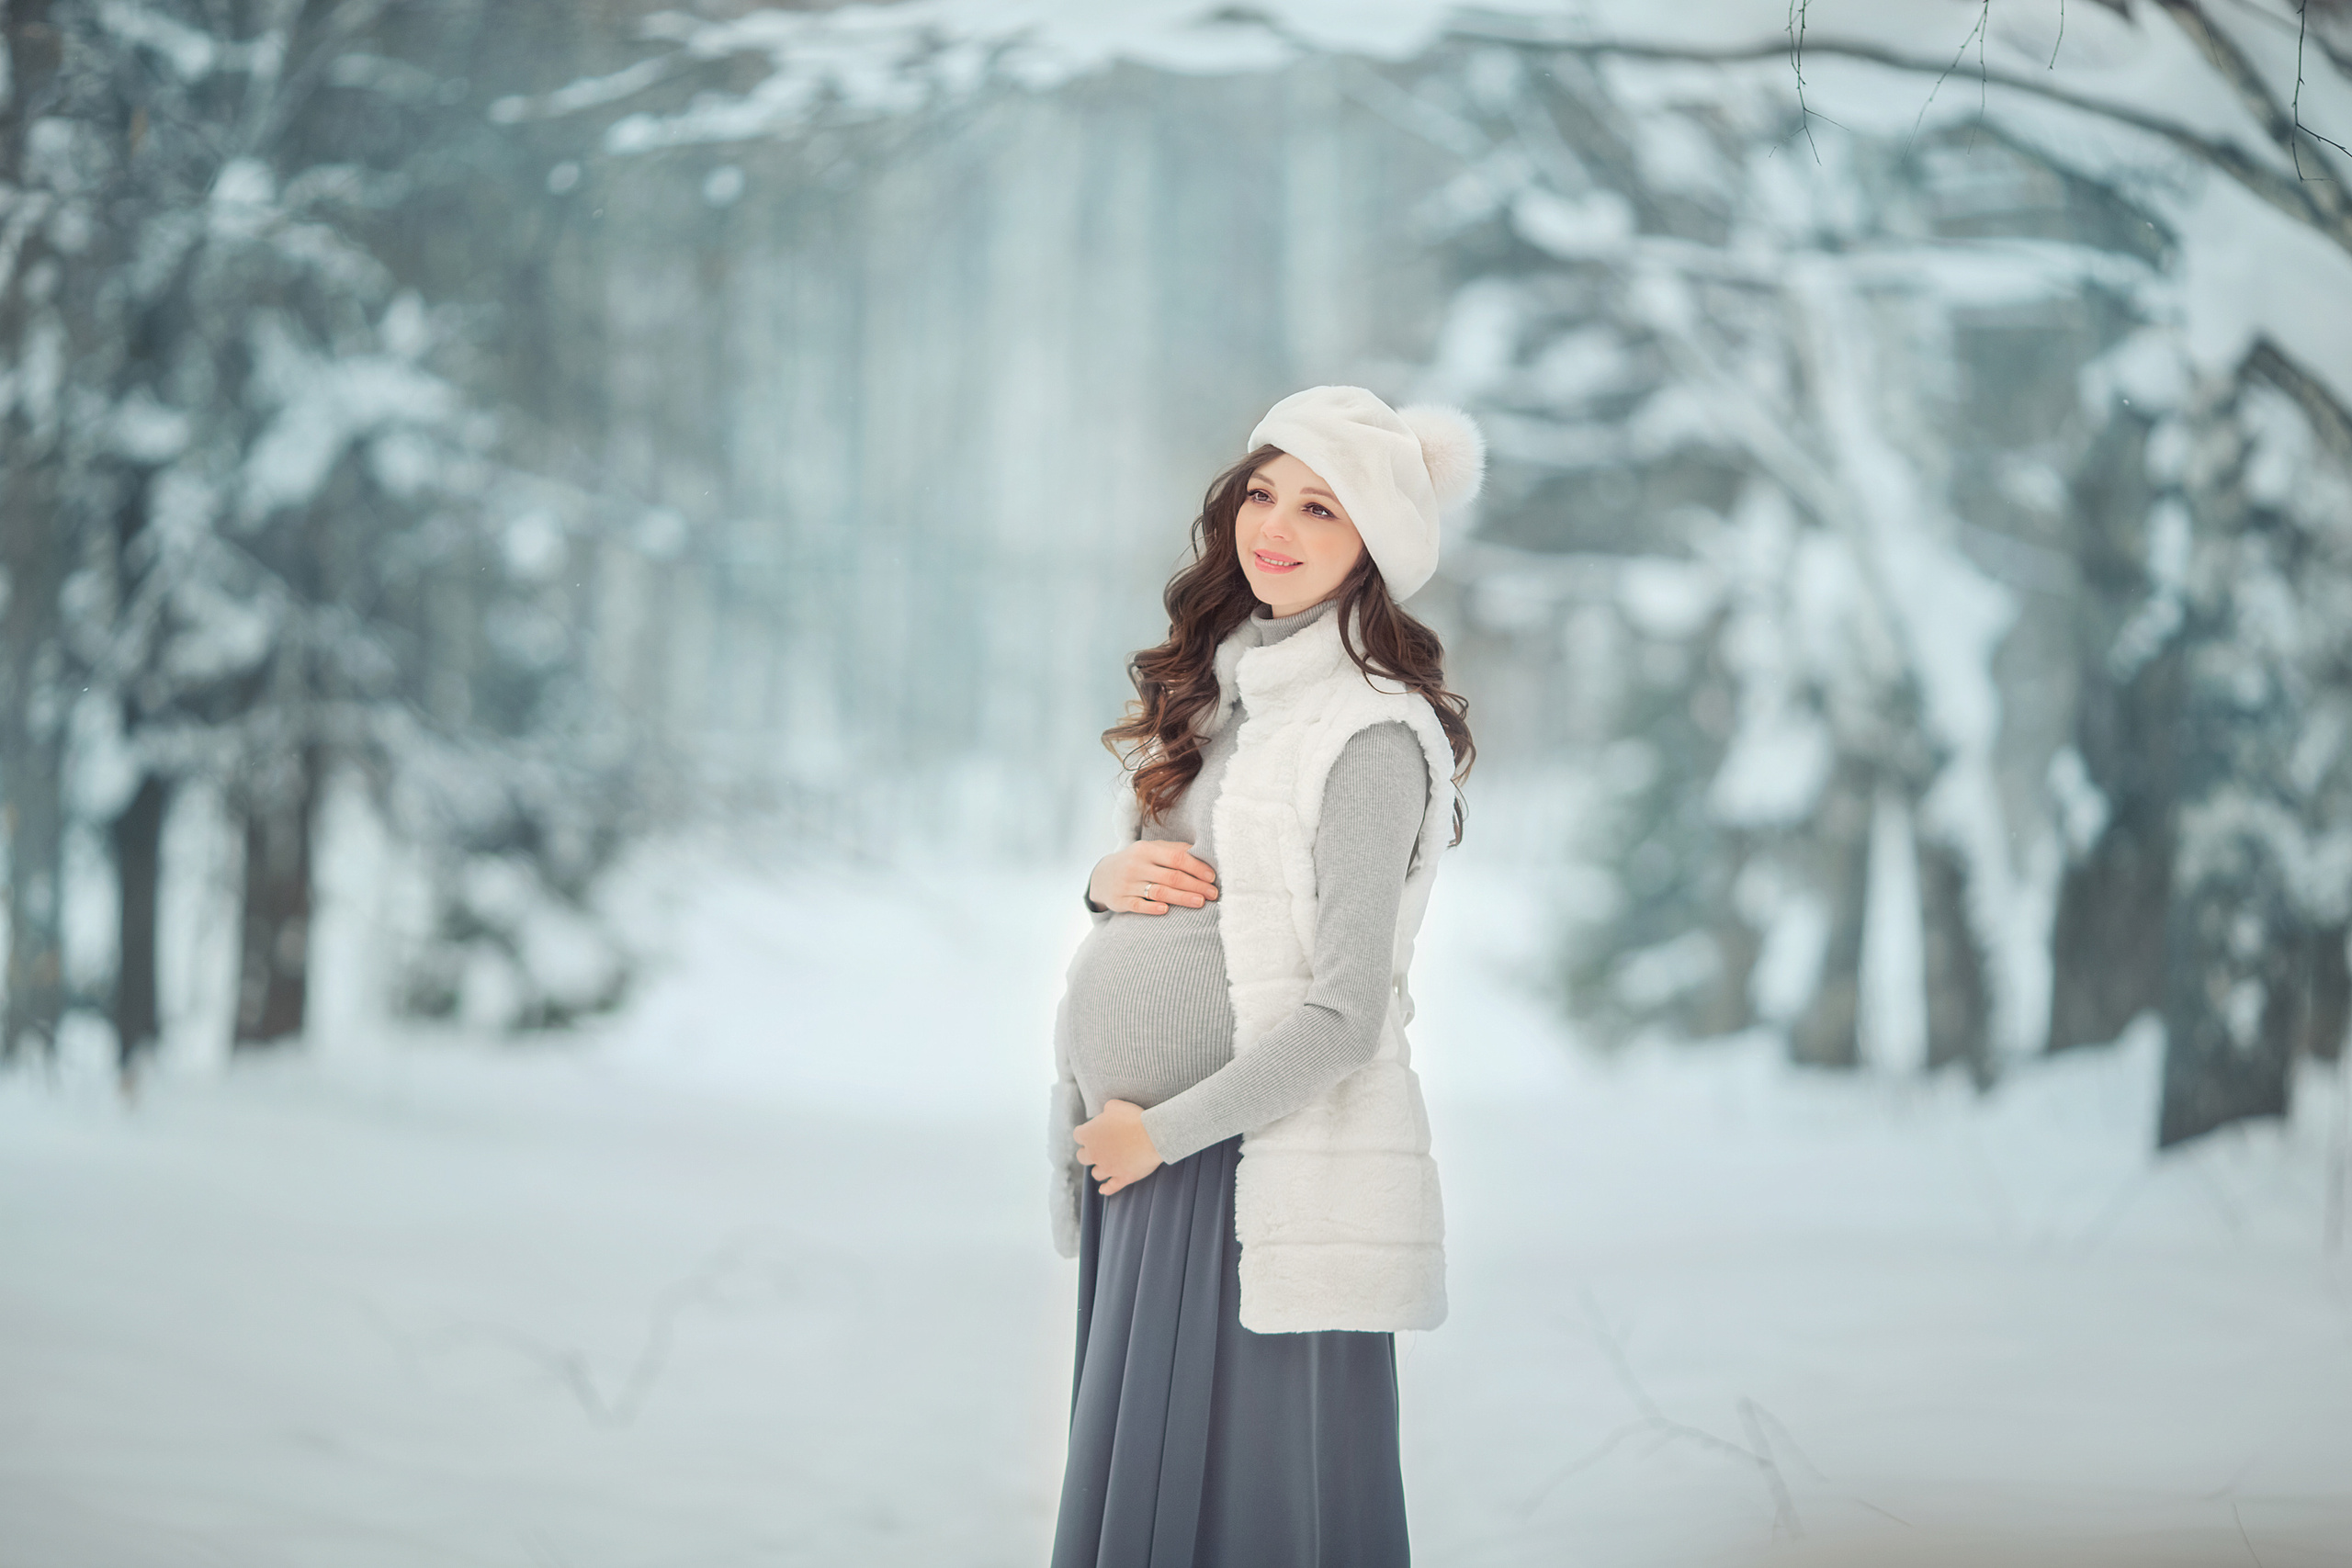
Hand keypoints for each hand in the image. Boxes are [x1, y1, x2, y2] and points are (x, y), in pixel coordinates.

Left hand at [1074, 1099, 1163, 1196]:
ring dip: (1099, 1168)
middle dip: (1087, 1152)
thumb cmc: (1133, 1117)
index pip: (1077, 1135)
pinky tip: (1103, 1190)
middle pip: (1082, 1157)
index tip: (1092, 1130)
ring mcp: (1108, 1168)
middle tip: (1096, 1148)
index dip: (1084, 1132)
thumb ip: (1105, 1112)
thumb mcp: (1114, 1106)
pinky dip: (1106, 1189)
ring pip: (1096, 1173)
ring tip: (1106, 1164)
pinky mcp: (1122, 1178)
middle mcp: (1094, 1153)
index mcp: (1088, 1134)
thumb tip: (1105, 1115)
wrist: (1153, 1135)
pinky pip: (1110, 1188)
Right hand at [1090, 839, 1218, 914]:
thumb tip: (1205, 853)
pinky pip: (1138, 905)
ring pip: (1158, 891)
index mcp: (1147, 850)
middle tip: (1214, 894)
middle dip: (1195, 885)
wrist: (1102, 875)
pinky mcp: (1120, 900)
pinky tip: (1166, 910)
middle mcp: (1136, 865)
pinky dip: (1152, 907)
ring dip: (1181, 898)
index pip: (1177, 857)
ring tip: (1200, 903)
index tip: (1212, 877)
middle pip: (1171, 876)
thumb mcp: (1151, 850)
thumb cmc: (1137, 861)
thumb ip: (1175, 850)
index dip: (1197, 867)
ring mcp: (1127, 883)